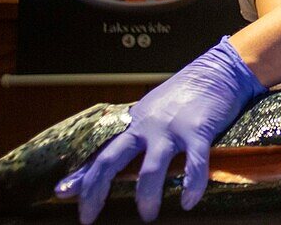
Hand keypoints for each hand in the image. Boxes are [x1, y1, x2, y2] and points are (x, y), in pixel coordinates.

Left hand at [54, 37, 265, 222]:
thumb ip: (135, 134)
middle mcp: (146, 126)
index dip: (82, 176)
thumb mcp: (152, 111)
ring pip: (151, 170)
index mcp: (134, 122)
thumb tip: (120, 154)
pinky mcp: (198, 131)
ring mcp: (171, 129)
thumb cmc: (185, 94)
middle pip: (112, 160)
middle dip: (96, 191)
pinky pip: (193, 166)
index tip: (63, 195)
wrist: (217, 72)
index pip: (101, 152)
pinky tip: (188, 201)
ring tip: (148, 215)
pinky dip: (190, 187)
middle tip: (89, 216)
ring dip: (147, 197)